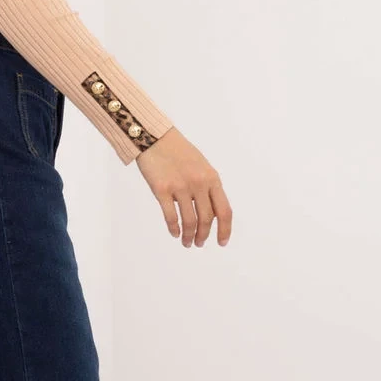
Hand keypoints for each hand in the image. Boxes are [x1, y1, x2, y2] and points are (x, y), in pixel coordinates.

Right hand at [134, 127, 231, 246]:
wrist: (155, 137)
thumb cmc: (179, 152)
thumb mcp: (202, 166)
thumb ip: (208, 187)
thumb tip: (211, 213)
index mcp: (212, 178)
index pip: (224, 210)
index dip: (225, 230)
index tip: (222, 242)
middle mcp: (198, 184)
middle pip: (206, 219)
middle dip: (204, 236)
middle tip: (200, 243)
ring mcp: (180, 187)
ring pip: (189, 221)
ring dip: (189, 236)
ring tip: (187, 243)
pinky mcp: (162, 189)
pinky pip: (170, 216)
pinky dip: (174, 229)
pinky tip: (175, 233)